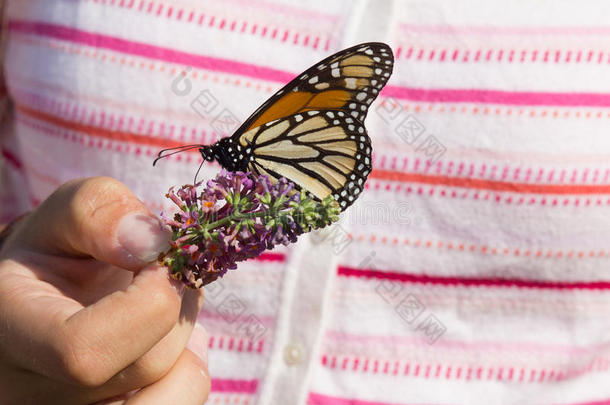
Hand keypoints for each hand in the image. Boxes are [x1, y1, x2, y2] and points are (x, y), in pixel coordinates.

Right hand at [0, 177, 209, 403]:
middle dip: (177, 305)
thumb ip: (97, 210)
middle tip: (169, 270)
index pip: (84, 351)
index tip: (161, 260)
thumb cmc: (57, 250)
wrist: (49, 292)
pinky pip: (175, 404)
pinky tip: (169, 337)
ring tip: (167, 302)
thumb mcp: (66, 212)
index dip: (149, 303)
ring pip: (169, 394)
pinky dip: (189, 370)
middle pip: (144, 366)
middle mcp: (33, 392)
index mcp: (11, 332)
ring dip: (187, 337)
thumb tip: (152, 244)